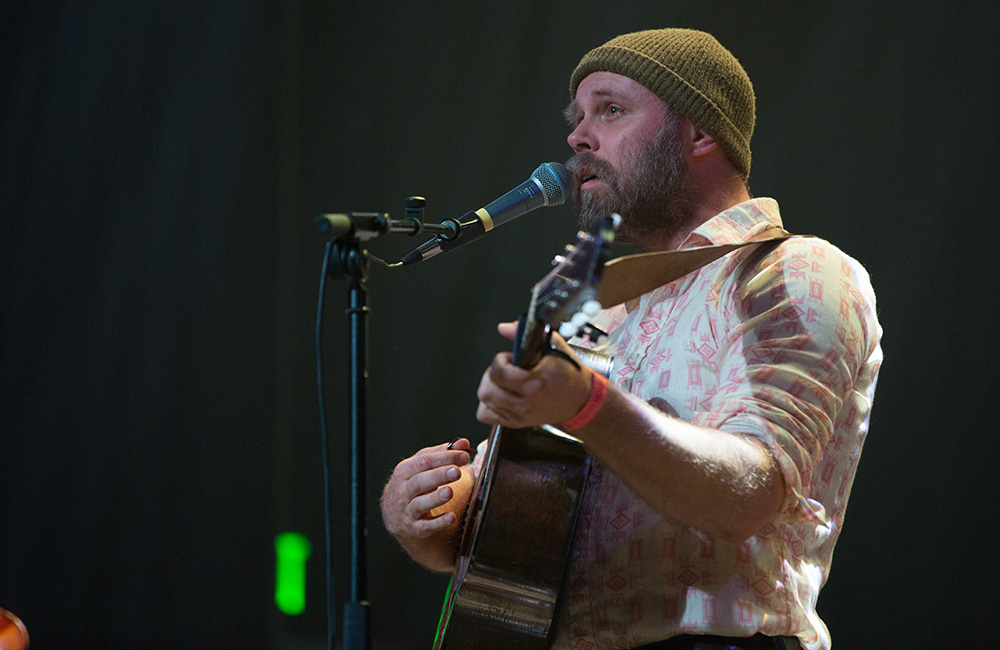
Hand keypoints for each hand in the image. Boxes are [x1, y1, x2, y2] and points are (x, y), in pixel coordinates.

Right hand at [380, 439, 471, 540]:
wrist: (394, 513)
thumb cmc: (412, 483)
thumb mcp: (422, 466)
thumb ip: (442, 453)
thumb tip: (462, 443)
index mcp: (404, 472)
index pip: (424, 462)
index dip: (444, 458)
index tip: (463, 455)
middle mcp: (403, 491)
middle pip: (419, 482)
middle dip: (438, 475)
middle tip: (456, 471)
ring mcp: (407, 510)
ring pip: (420, 504)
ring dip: (436, 498)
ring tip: (450, 491)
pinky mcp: (415, 528)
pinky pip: (426, 526)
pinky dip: (438, 523)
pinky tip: (451, 517)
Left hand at [475, 322, 591, 428]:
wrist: (581, 400)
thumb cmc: (569, 375)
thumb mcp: (554, 347)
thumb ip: (526, 334)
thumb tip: (505, 328)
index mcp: (535, 383)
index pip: (498, 373)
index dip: (500, 361)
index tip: (510, 359)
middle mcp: (526, 403)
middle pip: (486, 390)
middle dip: (492, 375)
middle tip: (505, 370)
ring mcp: (521, 416)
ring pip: (485, 401)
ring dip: (490, 388)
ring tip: (505, 382)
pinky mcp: (517, 423)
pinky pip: (487, 415)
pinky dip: (489, 404)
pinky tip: (501, 396)